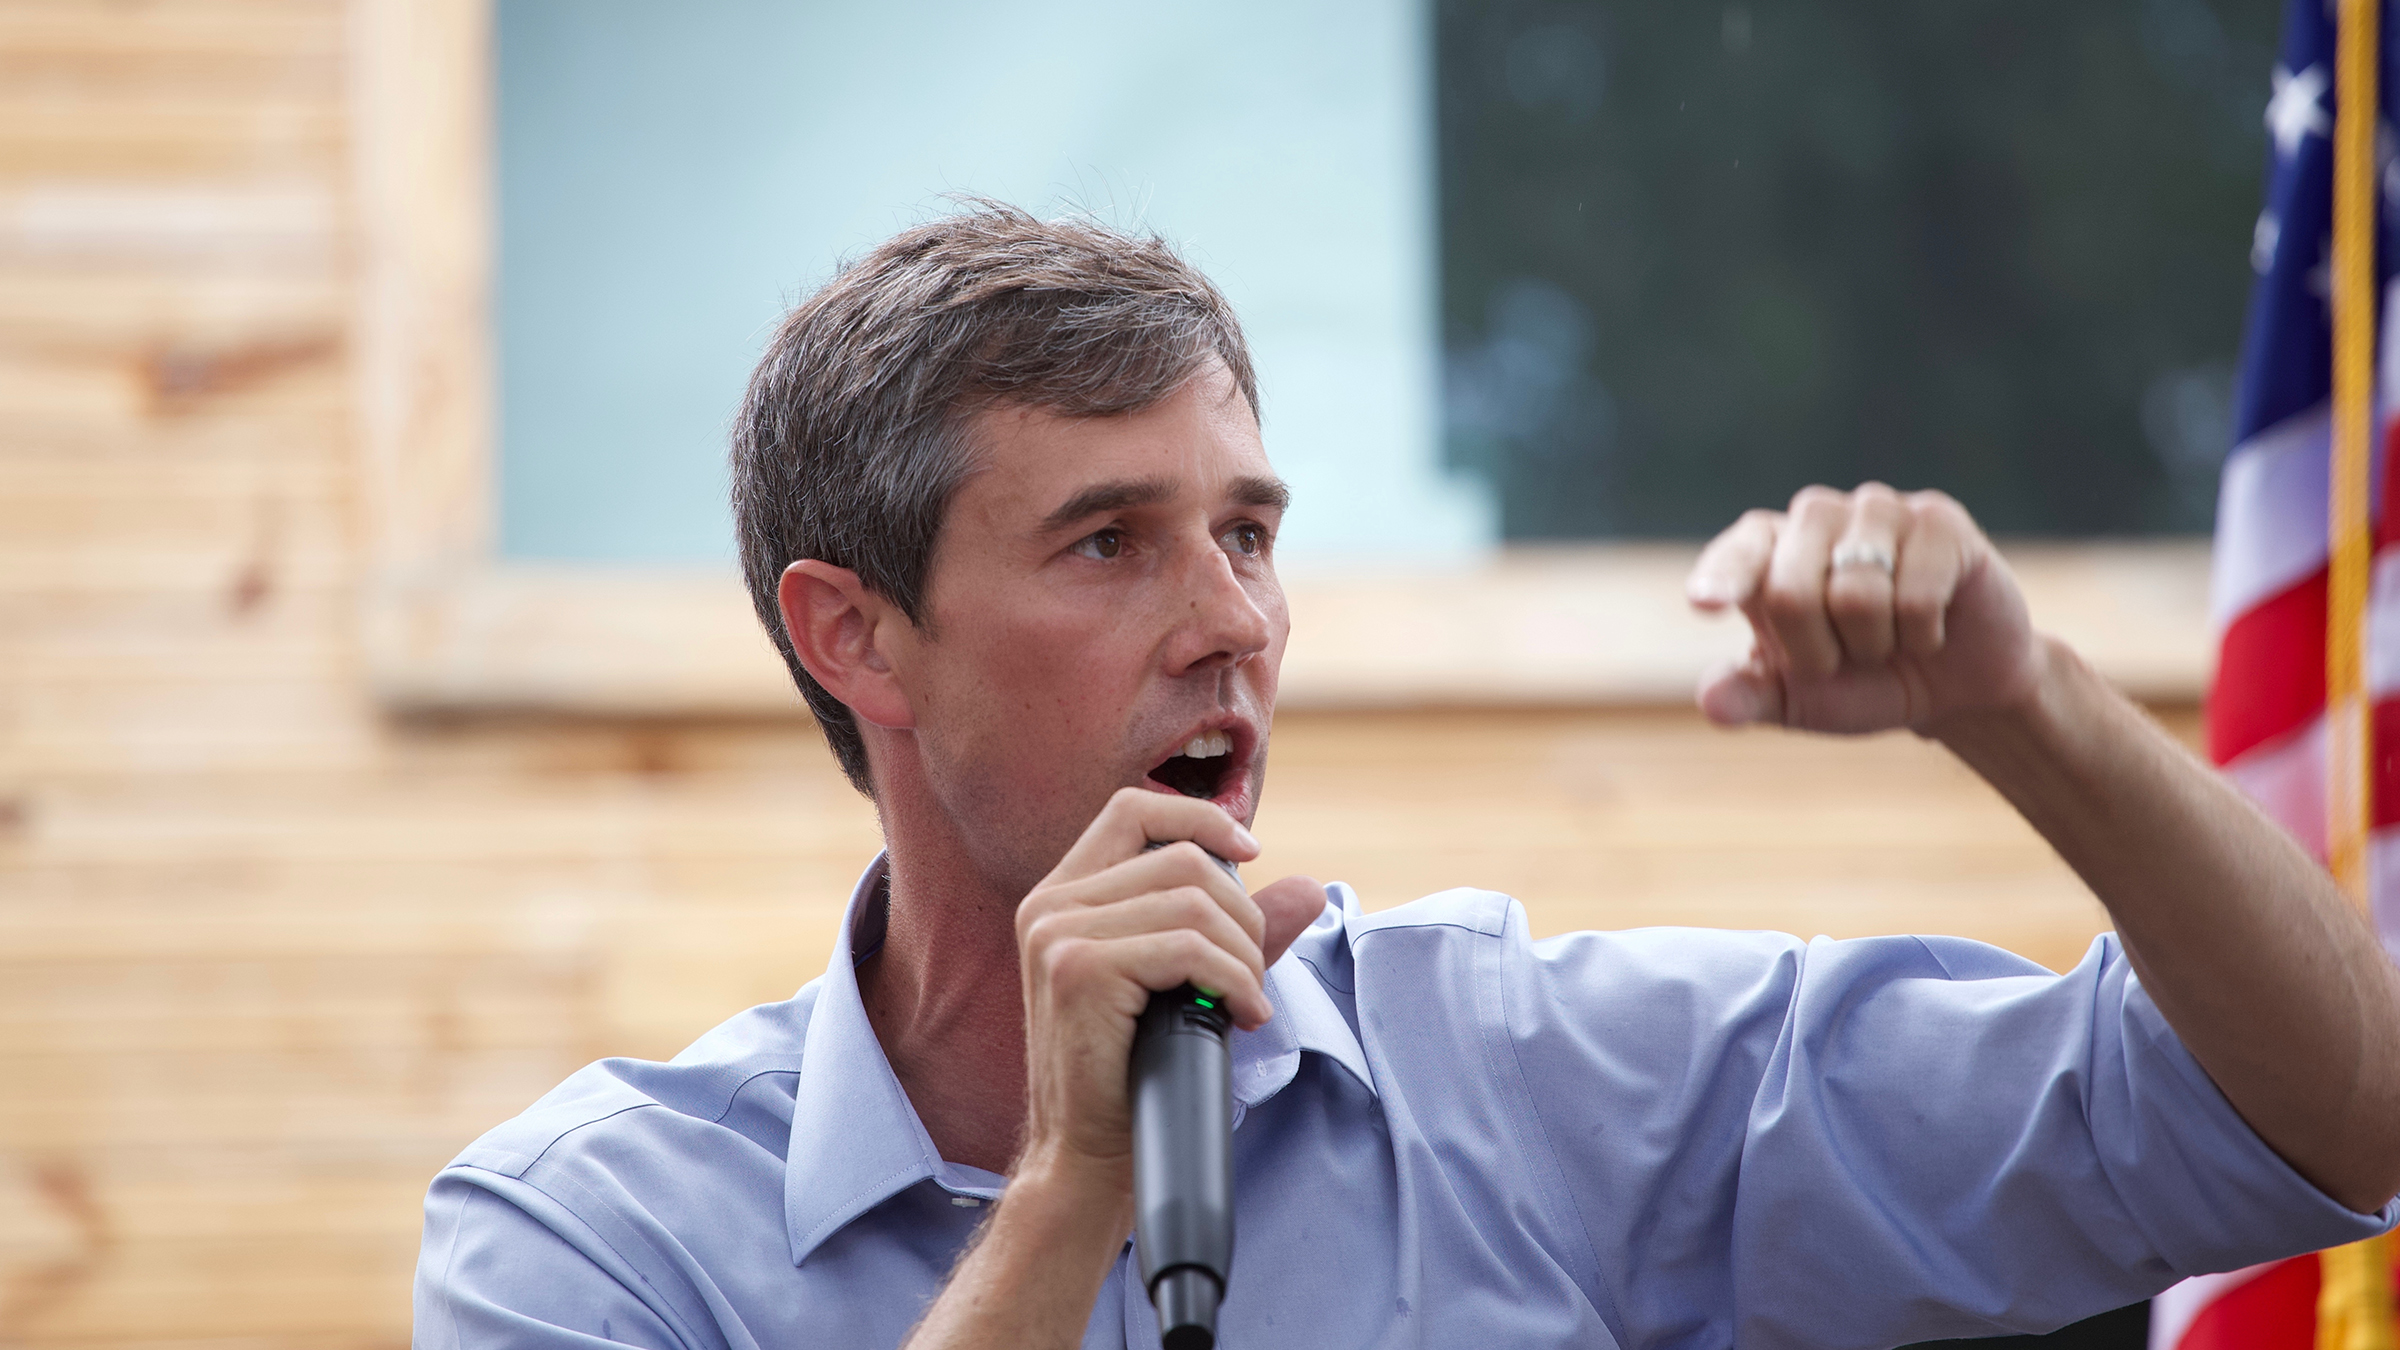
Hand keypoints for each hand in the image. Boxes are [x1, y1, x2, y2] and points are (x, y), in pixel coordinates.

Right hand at [1013, 788, 1325, 1177]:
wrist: (1087, 1155)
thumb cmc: (1135, 1071)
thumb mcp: (1186, 982)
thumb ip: (1237, 929)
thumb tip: (1309, 888)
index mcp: (1062, 896)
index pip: (1132, 810)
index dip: (1198, 817)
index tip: (1250, 855)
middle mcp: (1049, 904)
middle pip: (1181, 859)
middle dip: (1240, 914)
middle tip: (1250, 973)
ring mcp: (1057, 934)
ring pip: (1193, 903)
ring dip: (1244, 954)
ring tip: (1245, 997)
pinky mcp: (1079, 970)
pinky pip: (1189, 948)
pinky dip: (1235, 979)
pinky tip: (1242, 1013)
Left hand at [1685, 484, 2041, 734]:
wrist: (1954, 690)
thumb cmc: (1861, 685)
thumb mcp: (1798, 702)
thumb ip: (1750, 697)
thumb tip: (1712, 702)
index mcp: (1765, 552)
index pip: (1736, 556)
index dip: (1721, 578)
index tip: (1704, 603)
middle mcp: (1813, 517)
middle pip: (1789, 593)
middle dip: (1816, 653)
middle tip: (1844, 657)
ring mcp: (1875, 509)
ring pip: (1856, 595)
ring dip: (1875, 643)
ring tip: (1888, 638)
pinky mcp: (1936, 519)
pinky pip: (1917, 595)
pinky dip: (1922, 634)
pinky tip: (1930, 627)